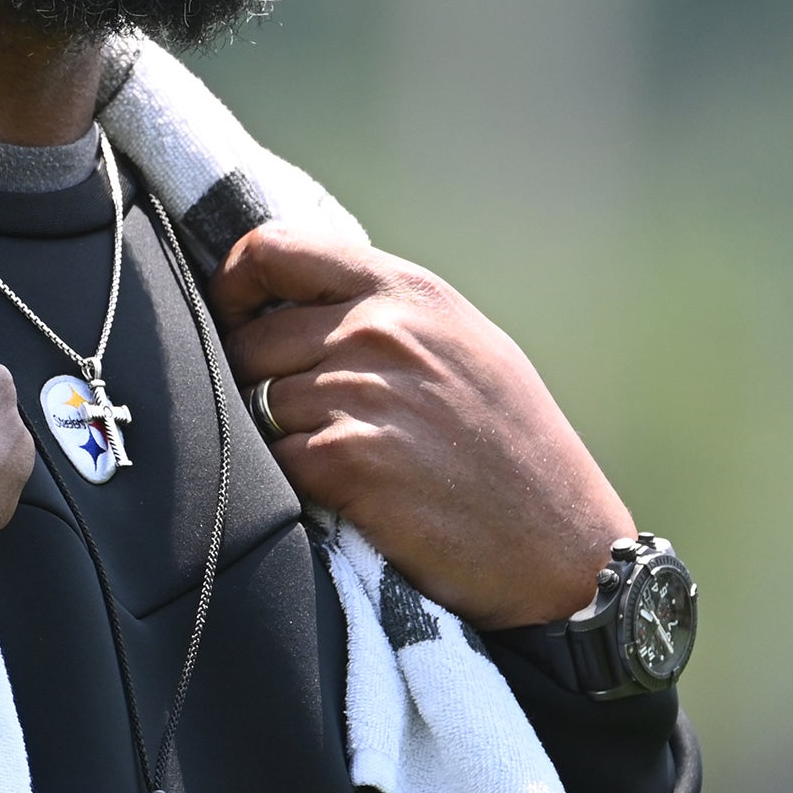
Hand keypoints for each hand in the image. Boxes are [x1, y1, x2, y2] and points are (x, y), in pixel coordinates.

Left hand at [215, 225, 635, 630]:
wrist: (562, 546)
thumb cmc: (515, 452)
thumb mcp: (464, 349)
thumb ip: (389, 314)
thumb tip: (299, 303)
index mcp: (409, 292)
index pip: (278, 247)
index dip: (235, 279)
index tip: (231, 314)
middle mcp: (382, 331)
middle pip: (252, 337)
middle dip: (250, 378)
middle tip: (288, 419)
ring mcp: (363, 394)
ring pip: (258, 400)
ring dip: (276, 437)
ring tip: (333, 463)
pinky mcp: (348, 461)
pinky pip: (273, 460)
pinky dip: (288, 482)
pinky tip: (336, 496)